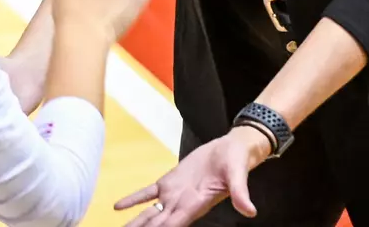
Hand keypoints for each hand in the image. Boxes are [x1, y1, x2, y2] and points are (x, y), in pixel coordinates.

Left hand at [115, 126, 271, 224]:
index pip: (172, 226)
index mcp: (195, 206)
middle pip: (156, 225)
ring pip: (149, 214)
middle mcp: (182, 205)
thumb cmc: (236, 162)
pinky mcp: (170, 181)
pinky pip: (148, 193)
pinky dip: (133, 200)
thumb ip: (241, 193)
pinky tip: (118, 206)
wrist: (232, 149)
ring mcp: (174, 194)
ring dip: (135, 223)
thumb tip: (251, 211)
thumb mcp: (238, 175)